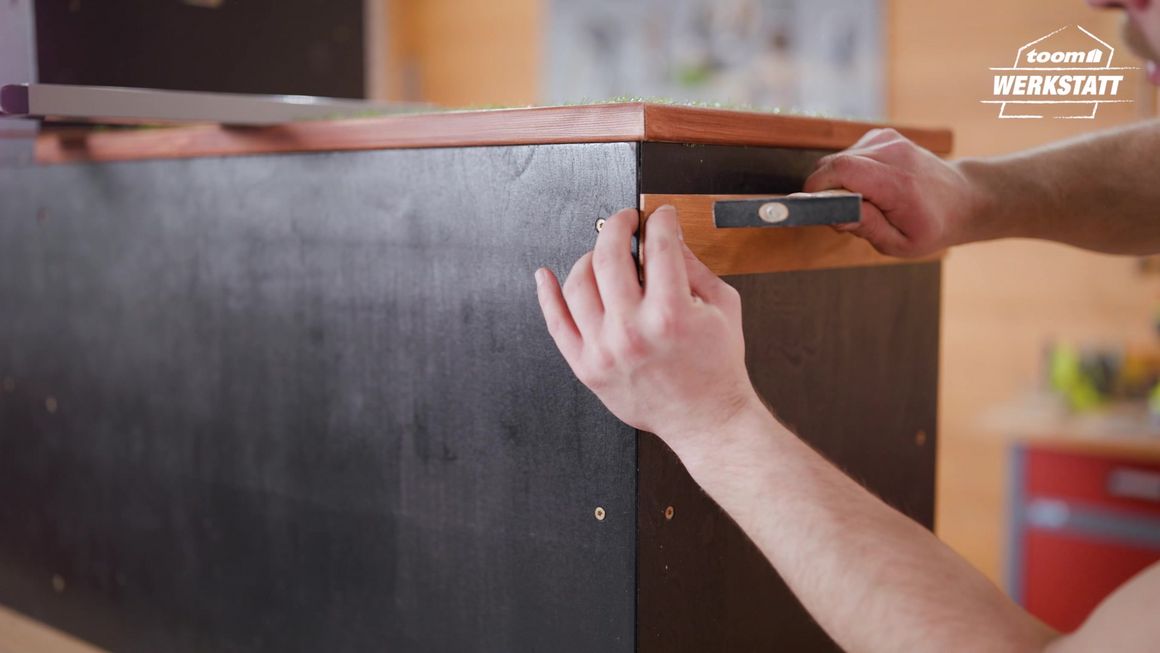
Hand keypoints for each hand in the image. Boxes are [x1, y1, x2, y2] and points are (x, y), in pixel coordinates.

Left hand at [534, 206, 761, 456]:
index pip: (658, 246)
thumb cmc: (716, 367)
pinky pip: (556, 324)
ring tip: (603, 255)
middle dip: (619, 226)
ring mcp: (604, 350)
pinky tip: (545, 276)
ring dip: (590, 256)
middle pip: (609, 256)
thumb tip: (667, 236)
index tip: (659, 216)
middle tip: (627, 222)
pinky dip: (547, 295)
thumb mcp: (722, 307)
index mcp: (671, 313)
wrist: (706, 419)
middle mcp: (632, 331)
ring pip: (579, 282)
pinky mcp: (587, 367)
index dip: (659, 220)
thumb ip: (694, 266)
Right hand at [803, 128, 986, 256]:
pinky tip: (867, 186)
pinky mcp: (883, 136)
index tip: (813, 207)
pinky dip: (848, 172)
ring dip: (838, 182)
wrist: (963, 198)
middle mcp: (893, 153)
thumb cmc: (932, 226)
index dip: (817, 187)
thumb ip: (866, 227)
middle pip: (834, 163)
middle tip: (840, 213)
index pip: (842, 170)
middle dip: (825, 189)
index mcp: (898, 183)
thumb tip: (833, 214)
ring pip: (838, 158)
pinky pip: (849, 154)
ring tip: (860, 201)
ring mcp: (889, 140)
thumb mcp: (901, 243)